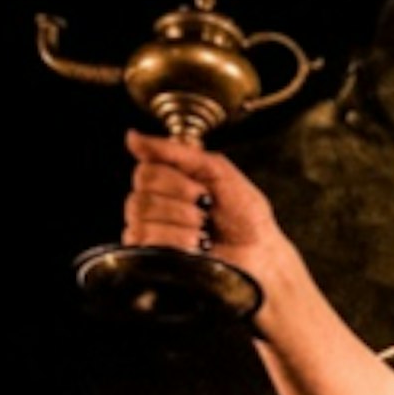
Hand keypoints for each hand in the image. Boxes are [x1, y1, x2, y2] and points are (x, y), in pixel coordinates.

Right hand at [124, 132, 314, 313]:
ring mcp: (150, 232)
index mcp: (168, 181)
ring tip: (203, 230)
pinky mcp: (150, 257)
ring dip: (180, 219)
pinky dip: (175, 238)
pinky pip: (142, 238)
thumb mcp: (217, 171)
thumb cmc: (246, 216)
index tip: (202, 189)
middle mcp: (154, 205)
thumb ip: (175, 152)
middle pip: (140, 190)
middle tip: (205, 209)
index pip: (144, 169)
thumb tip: (133, 137)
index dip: (174, 178)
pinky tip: (195, 245)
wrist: (260, 254)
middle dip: (180, 198)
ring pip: (139, 213)